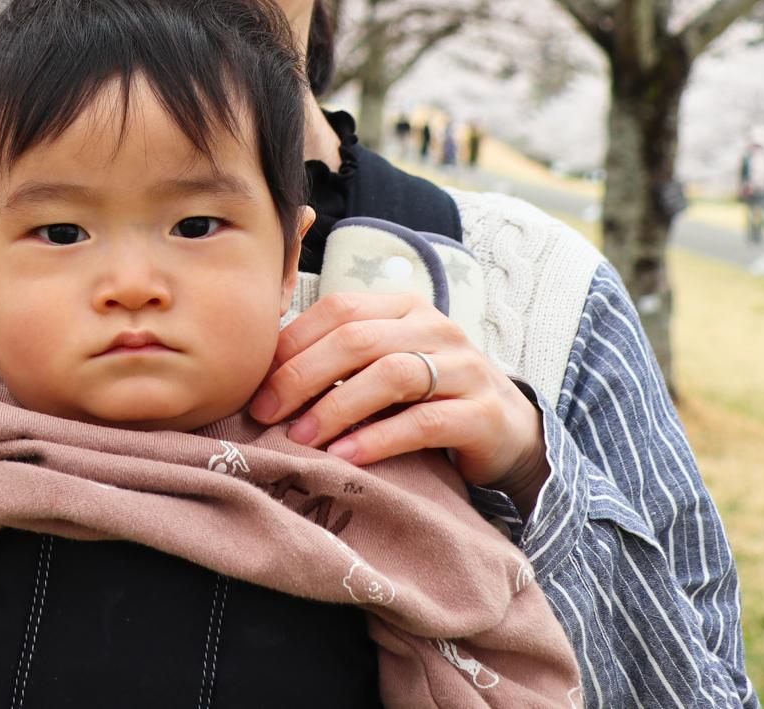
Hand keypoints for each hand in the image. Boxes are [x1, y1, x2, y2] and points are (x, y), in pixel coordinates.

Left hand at [248, 292, 550, 516]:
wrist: (507, 430)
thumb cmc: (427, 397)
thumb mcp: (384, 367)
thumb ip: (338, 361)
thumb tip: (264, 376)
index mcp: (404, 307)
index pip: (339, 309)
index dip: (292, 343)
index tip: (256, 383)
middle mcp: (436, 328)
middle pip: (358, 339)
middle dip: (304, 376)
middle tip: (266, 413)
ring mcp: (464, 368)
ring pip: (392, 375)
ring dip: (338, 407)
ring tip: (301, 437)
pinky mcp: (482, 414)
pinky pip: (424, 422)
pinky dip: (379, 439)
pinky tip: (345, 457)